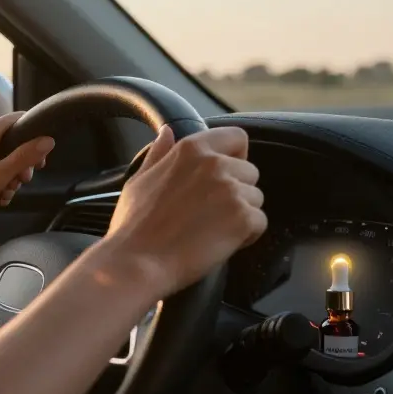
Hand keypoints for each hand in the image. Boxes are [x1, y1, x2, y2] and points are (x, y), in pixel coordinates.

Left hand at [0, 112, 54, 230]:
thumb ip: (24, 157)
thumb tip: (47, 141)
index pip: (19, 120)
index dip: (34, 137)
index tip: (39, 158)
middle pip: (13, 142)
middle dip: (21, 164)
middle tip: (20, 180)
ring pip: (4, 157)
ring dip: (9, 177)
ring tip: (3, 192)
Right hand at [102, 125, 266, 297]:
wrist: (137, 261)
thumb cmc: (133, 225)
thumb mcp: (139, 180)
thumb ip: (159, 154)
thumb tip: (167, 132)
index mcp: (191, 149)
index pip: (236, 137)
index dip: (234, 156)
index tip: (220, 176)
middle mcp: (216, 164)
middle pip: (250, 172)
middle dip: (237, 191)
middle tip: (209, 212)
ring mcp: (232, 190)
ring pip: (256, 198)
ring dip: (240, 214)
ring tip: (211, 229)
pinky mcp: (243, 218)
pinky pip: (259, 222)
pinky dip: (245, 236)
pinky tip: (218, 242)